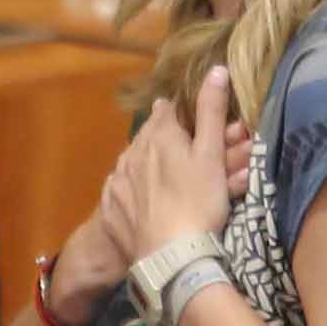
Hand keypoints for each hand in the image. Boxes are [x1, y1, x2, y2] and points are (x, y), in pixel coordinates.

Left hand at [95, 66, 241, 265]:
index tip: (194, 123)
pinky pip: (124, 190)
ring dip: (152, 164)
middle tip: (190, 156)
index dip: (183, 114)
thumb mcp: (211, 154)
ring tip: (171, 180)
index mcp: (158, 135)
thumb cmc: (198, 202)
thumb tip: (215, 68)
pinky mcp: (111, 208)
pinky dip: (137, 191)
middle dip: (170, 140)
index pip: (167, 110)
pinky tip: (149, 201)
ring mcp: (118, 181)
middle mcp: (132, 152)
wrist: (170, 258)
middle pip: (150, 136)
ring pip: (135, 162)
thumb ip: (211, 110)